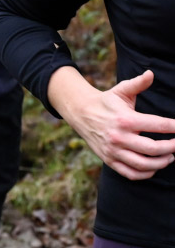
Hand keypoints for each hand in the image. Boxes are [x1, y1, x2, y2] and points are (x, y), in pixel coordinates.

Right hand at [50, 68, 174, 179]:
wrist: (81, 113)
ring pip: (143, 164)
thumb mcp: (121, 90)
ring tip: (171, 157)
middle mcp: (119, 137)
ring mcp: (114, 151)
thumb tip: (151, 74)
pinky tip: (154, 167)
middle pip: (153, 149)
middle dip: (171, 147)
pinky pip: (131, 173)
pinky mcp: (109, 160)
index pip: (157, 125)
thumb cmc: (107, 102)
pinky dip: (146, 174)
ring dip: (161, 163)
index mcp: (126, 119)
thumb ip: (138, 83)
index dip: (174, 127)